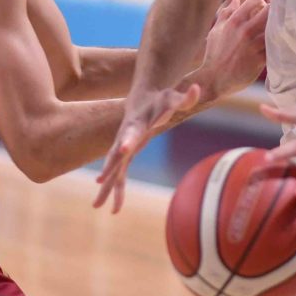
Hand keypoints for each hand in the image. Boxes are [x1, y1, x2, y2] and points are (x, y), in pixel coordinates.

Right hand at [93, 83, 200, 212]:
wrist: (143, 97)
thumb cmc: (160, 99)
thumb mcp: (174, 98)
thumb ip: (185, 97)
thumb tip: (197, 89)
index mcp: (136, 123)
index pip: (131, 132)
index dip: (127, 140)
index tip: (123, 150)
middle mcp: (124, 137)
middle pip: (115, 154)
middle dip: (108, 169)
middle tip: (100, 182)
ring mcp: (123, 146)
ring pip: (113, 169)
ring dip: (107, 188)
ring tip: (98, 207)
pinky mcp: (126, 154)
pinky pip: (119, 173)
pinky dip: (115, 187)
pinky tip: (111, 205)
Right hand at [198, 0, 269, 97]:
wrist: (214, 79)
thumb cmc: (215, 54)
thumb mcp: (216, 31)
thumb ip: (226, 13)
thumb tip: (236, 0)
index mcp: (234, 22)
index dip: (262, 2)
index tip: (262, 9)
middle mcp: (245, 31)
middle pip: (270, 11)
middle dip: (273, 12)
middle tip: (272, 18)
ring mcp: (254, 45)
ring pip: (275, 28)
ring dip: (277, 28)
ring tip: (275, 31)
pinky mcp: (261, 59)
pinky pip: (275, 46)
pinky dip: (278, 43)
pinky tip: (275, 45)